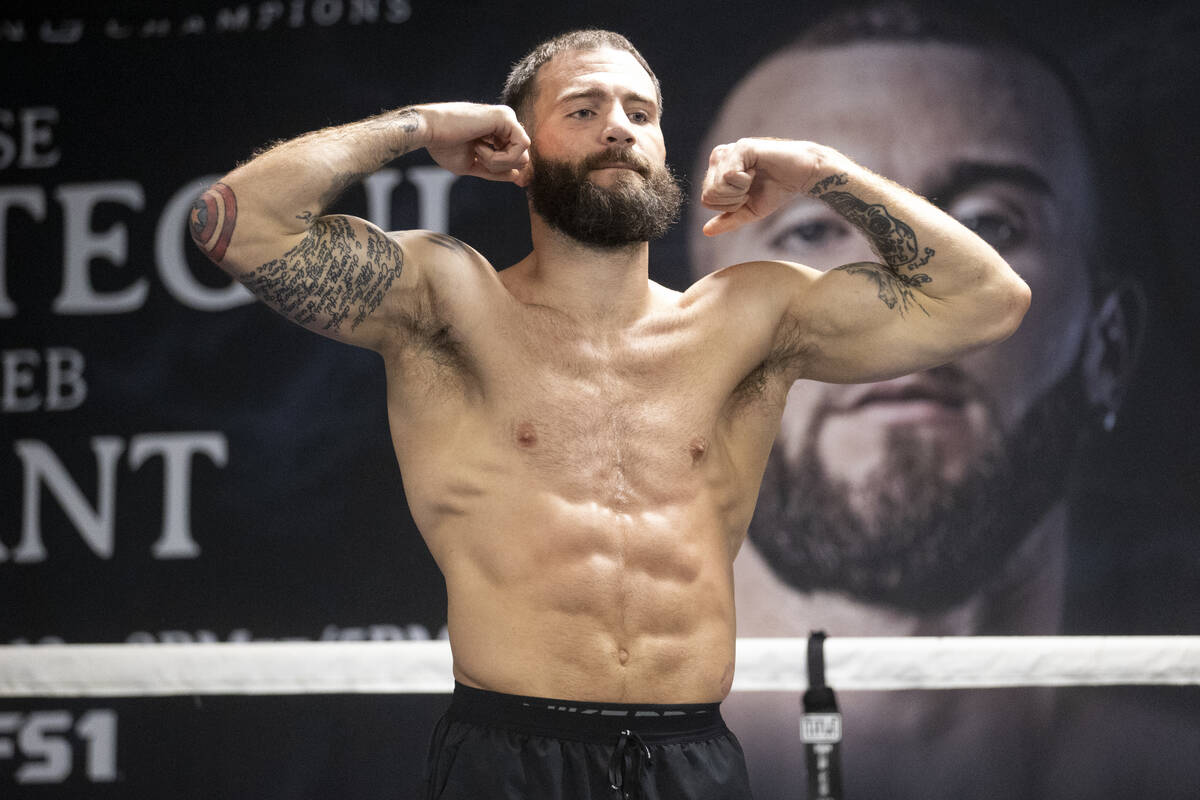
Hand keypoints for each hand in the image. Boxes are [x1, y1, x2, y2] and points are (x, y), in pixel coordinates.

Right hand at [418, 102, 531, 185]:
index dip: (502, 170)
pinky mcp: (506, 117)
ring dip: (498, 163)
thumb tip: (517, 176)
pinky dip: (500, 157)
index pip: (515, 158)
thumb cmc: (444, 146)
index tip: (483, 165)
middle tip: (478, 157)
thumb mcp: (472, 165)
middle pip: (522, 159)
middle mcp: (505, 123)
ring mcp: (507, 117)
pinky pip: (521, 147)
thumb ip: (495, 171)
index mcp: (498, 131)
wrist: (429, 131)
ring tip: (477, 150)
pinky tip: (480, 148)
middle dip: (500, 168)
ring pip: (523, 155)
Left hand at [700, 138, 823, 235]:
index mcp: (718, 171)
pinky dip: (744, 181)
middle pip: (709, 194)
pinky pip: (728, 176)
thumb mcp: (749, 211)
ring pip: (716, 186)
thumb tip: (706, 231)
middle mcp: (720, 158)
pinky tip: (755, 170)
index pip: (706, 199)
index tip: (746, 196)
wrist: (800, 175)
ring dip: (739, 191)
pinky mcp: (741, 147)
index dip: (728, 206)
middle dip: (733, 200)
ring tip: (753, 178)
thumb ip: (727, 220)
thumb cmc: (776, 190)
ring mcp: (729, 151)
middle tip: (750, 188)